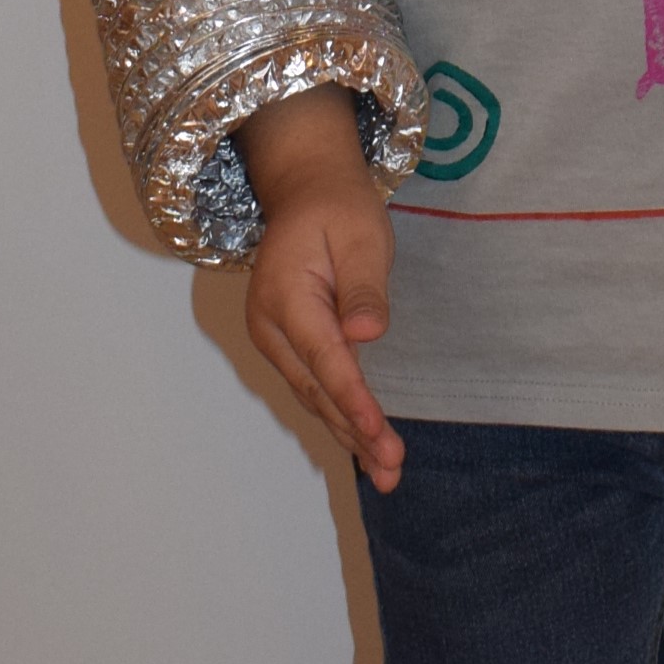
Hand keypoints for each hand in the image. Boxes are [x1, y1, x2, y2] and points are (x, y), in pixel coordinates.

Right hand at [239, 88, 405, 491]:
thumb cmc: (338, 208)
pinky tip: (364, 445)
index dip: (354, 400)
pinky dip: (339, 415)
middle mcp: (271, 326)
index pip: (325, 359)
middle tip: (392, 469)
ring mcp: (274, 338)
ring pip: (314, 395)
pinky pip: (314, 386)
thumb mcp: (361, 235)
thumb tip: (367, 334)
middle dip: (356, 432)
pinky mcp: (287, 344)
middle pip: (317, 388)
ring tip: (386, 473)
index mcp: (286, 296)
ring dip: (349, 433)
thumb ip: (364, 286)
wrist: (306, 190)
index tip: (380, 435)